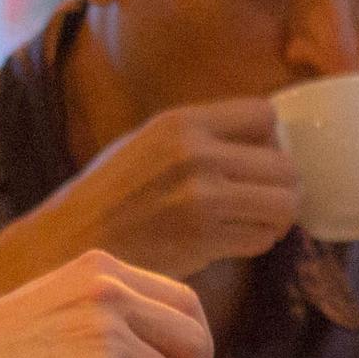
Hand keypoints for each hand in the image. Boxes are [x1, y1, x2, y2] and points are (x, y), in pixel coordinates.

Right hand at [37, 98, 298, 277]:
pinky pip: (262, 239)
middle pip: (285, 166)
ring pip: (283, 206)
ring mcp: (202, 201)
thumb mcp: (150, 139)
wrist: (73, 240)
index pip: (265, 115)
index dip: (269, 137)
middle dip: (283, 184)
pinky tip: (235, 238)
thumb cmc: (113, 190)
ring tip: (256, 218)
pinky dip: (258, 241)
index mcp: (182, 122)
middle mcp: (195, 156)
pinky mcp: (204, 242)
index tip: (258, 154)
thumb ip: (204, 133)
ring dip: (277, 216)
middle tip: (265, 195)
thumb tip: (269, 137)